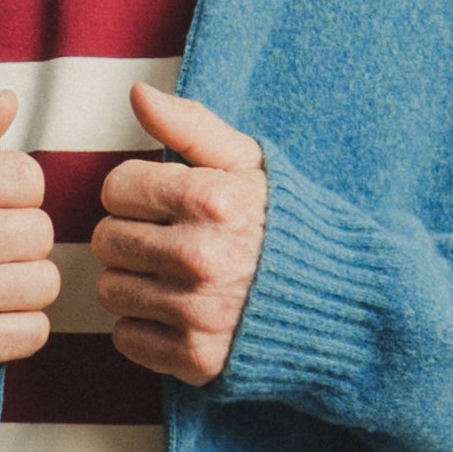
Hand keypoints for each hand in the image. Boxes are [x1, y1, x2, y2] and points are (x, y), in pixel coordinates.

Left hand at [92, 84, 268, 386]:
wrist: (345, 305)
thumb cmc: (287, 226)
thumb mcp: (249, 165)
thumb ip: (190, 126)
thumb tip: (137, 92)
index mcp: (212, 201)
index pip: (117, 189)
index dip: (136, 193)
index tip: (163, 203)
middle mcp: (200, 257)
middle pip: (107, 240)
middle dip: (131, 236)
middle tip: (168, 241)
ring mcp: (197, 312)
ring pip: (110, 290)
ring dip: (134, 283)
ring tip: (175, 278)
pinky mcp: (195, 359)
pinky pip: (126, 337)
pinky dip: (146, 327)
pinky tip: (180, 314)